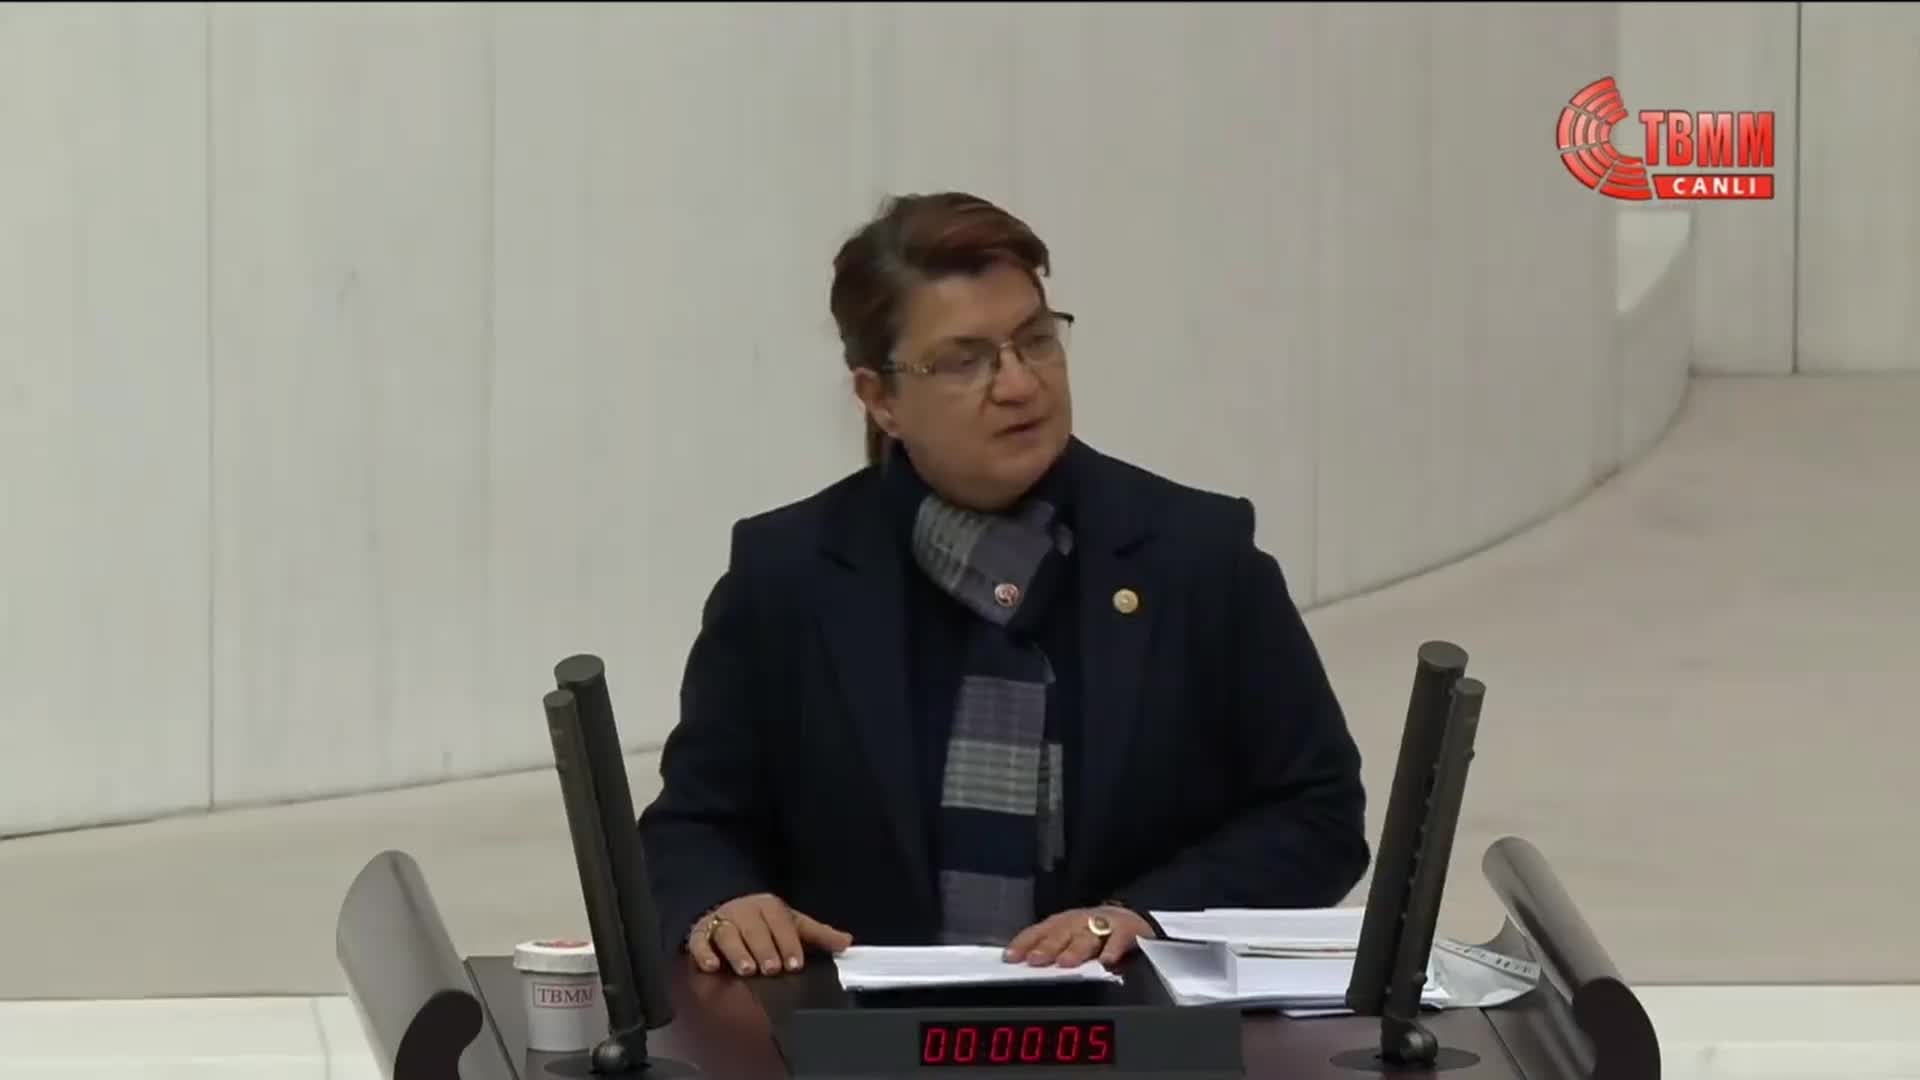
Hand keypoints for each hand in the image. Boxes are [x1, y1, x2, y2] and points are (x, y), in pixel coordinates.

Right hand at [686, 892, 852, 976]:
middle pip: (755, 929)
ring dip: (737, 952)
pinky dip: (704, 953)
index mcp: (769, 906)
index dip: (788, 943)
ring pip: (728, 934)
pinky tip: (712, 966)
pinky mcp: (701, 932)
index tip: (795, 963)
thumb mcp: (792, 924)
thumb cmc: (765, 923)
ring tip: (747, 970)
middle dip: (764, 949)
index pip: (781, 923)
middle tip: (771, 968)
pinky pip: (700, 941)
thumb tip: (846, 943)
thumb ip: (818, 935)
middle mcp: (745, 911)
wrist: (728, 908)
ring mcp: (722, 920)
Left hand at [1003, 905, 1155, 969]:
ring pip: (1087, 937)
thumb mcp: (1070, 939)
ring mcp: (1103, 925)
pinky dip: (1113, 949)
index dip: (1023, 943)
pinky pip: (1119, 940)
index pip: (1038, 932)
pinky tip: (1106, 961)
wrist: (1133, 921)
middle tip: (1035, 960)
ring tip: (1066, 963)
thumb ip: (1050, 952)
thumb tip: (1018, 967)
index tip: (1010, 957)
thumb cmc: (1094, 936)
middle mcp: (1079, 922)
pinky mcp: (1127, 931)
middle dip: (1047, 947)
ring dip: (1075, 949)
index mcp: (1062, 924)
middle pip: (1061, 934)